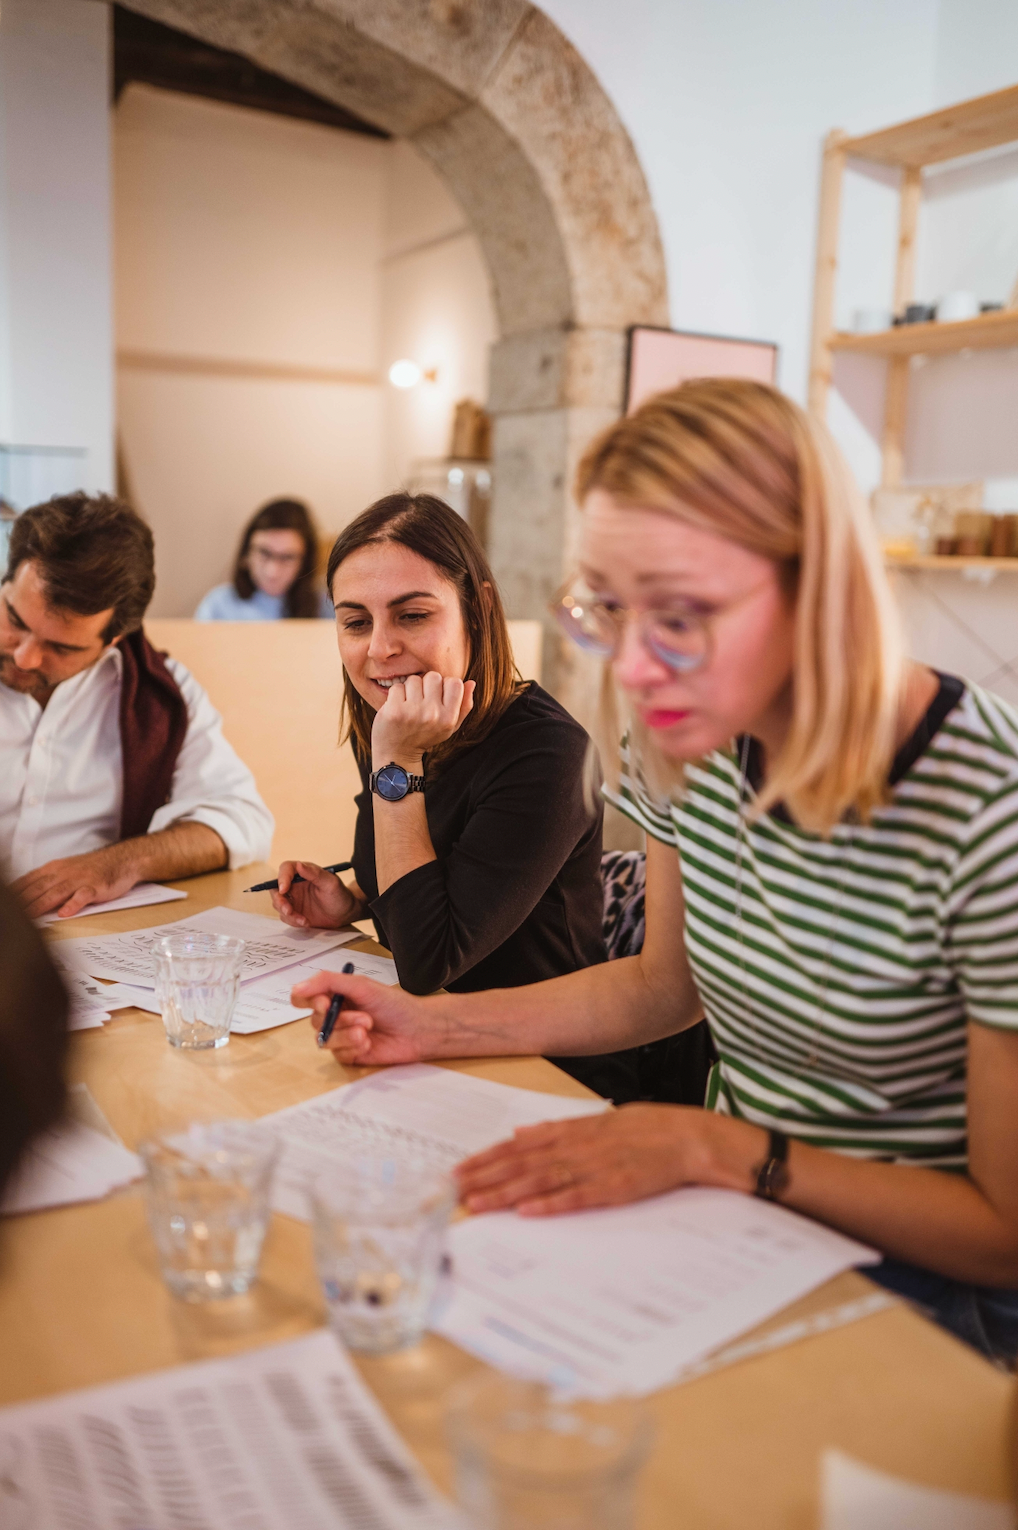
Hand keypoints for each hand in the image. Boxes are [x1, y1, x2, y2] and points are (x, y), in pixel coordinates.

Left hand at [12, 845, 137, 919]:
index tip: (7, 904)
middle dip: (23, 901)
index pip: (29, 880)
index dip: (16, 892)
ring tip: (30, 916)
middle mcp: (65, 872)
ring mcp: (81, 879)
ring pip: (57, 892)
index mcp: (55, 868)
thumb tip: (28, 897)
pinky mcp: (96, 886)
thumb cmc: (93, 868)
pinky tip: (64, 913)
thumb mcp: (67, 870)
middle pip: (39, 887)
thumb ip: (48, 882)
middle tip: (13, 914)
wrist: (122, 859)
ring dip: (41, 904)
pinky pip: (83, 896)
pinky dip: (73, 904)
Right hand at [271, 861, 363, 928]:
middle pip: (276, 888)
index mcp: (303, 873)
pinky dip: (293, 921)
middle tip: (288, 910)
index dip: (281, 878)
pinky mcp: (295, 911)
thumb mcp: (331, 883)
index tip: (284, 890)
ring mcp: (294, 899)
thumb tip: (299, 865)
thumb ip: (315, 874)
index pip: (286, 869)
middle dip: (279, 900)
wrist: (345, 914)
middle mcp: (295, 884)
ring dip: (287, 913)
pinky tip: (306, 922)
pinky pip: (285, 916)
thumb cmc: (341, 895)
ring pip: (278, 904)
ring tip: (303, 920)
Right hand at [291, 968, 437, 1065]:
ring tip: (368, 1028)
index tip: (324, 1003)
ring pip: (324, 1039)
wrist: (417, 1029)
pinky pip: (337, 1054)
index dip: (307, 1001)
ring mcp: (341, 1036)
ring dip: (346, 1034)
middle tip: (362, 1017)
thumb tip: (297, 987)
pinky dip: (353, 1047)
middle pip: (314, 1021)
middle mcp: (335, 1015)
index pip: (303, 998)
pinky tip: (369, 1042)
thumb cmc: (393, 1004)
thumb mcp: (361, 986)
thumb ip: (329, 982)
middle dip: (339, 1020)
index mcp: (335, 995)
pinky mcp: (349, 1054)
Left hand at [371, 672, 474, 765]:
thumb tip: (471, 682)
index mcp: (448, 718)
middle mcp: (433, 715)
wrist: (398, 754)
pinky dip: (396, 694)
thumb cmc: (426, 736)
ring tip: (409, 704)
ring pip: (414, 680)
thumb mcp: (450, 726)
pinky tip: (398, 707)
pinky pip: (397, 687)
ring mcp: (412, 712)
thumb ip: (464, 705)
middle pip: (433, 676)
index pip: (455, 682)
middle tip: (421, 699)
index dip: (445, 685)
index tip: (437, 696)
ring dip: (410, 689)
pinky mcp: (394, 711)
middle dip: (426, 684)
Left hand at [455, 1104, 765, 1216]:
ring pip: (540, 1180)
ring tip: (475, 1204)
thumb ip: (558, 1129)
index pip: (518, 1146)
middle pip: (521, 1163)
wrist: (691, 1138)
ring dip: (505, 1193)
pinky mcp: (614, 1188)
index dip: (485, 1159)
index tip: (458, 1170)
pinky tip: (527, 1212)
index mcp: (573, 1130)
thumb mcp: (599, 1120)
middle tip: (450, 1190)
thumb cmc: (649, 1130)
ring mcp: (595, 1167)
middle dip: (483, 1177)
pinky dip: (551, 1204)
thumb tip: (521, 1133)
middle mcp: (577, 1146)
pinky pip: (577, 1198)